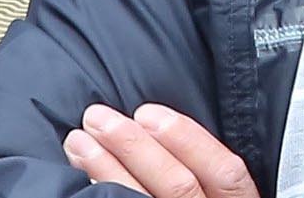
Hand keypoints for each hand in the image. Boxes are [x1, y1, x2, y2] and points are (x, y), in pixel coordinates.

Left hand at [62, 102, 259, 197]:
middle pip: (178, 186)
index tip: (147, 113)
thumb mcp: (218, 186)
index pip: (225, 171)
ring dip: (106, 169)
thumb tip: (155, 123)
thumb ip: (203, 162)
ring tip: (78, 142)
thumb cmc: (200, 194)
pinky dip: (101, 195)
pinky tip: (83, 178)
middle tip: (97, 118)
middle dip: (135, 146)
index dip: (187, 139)